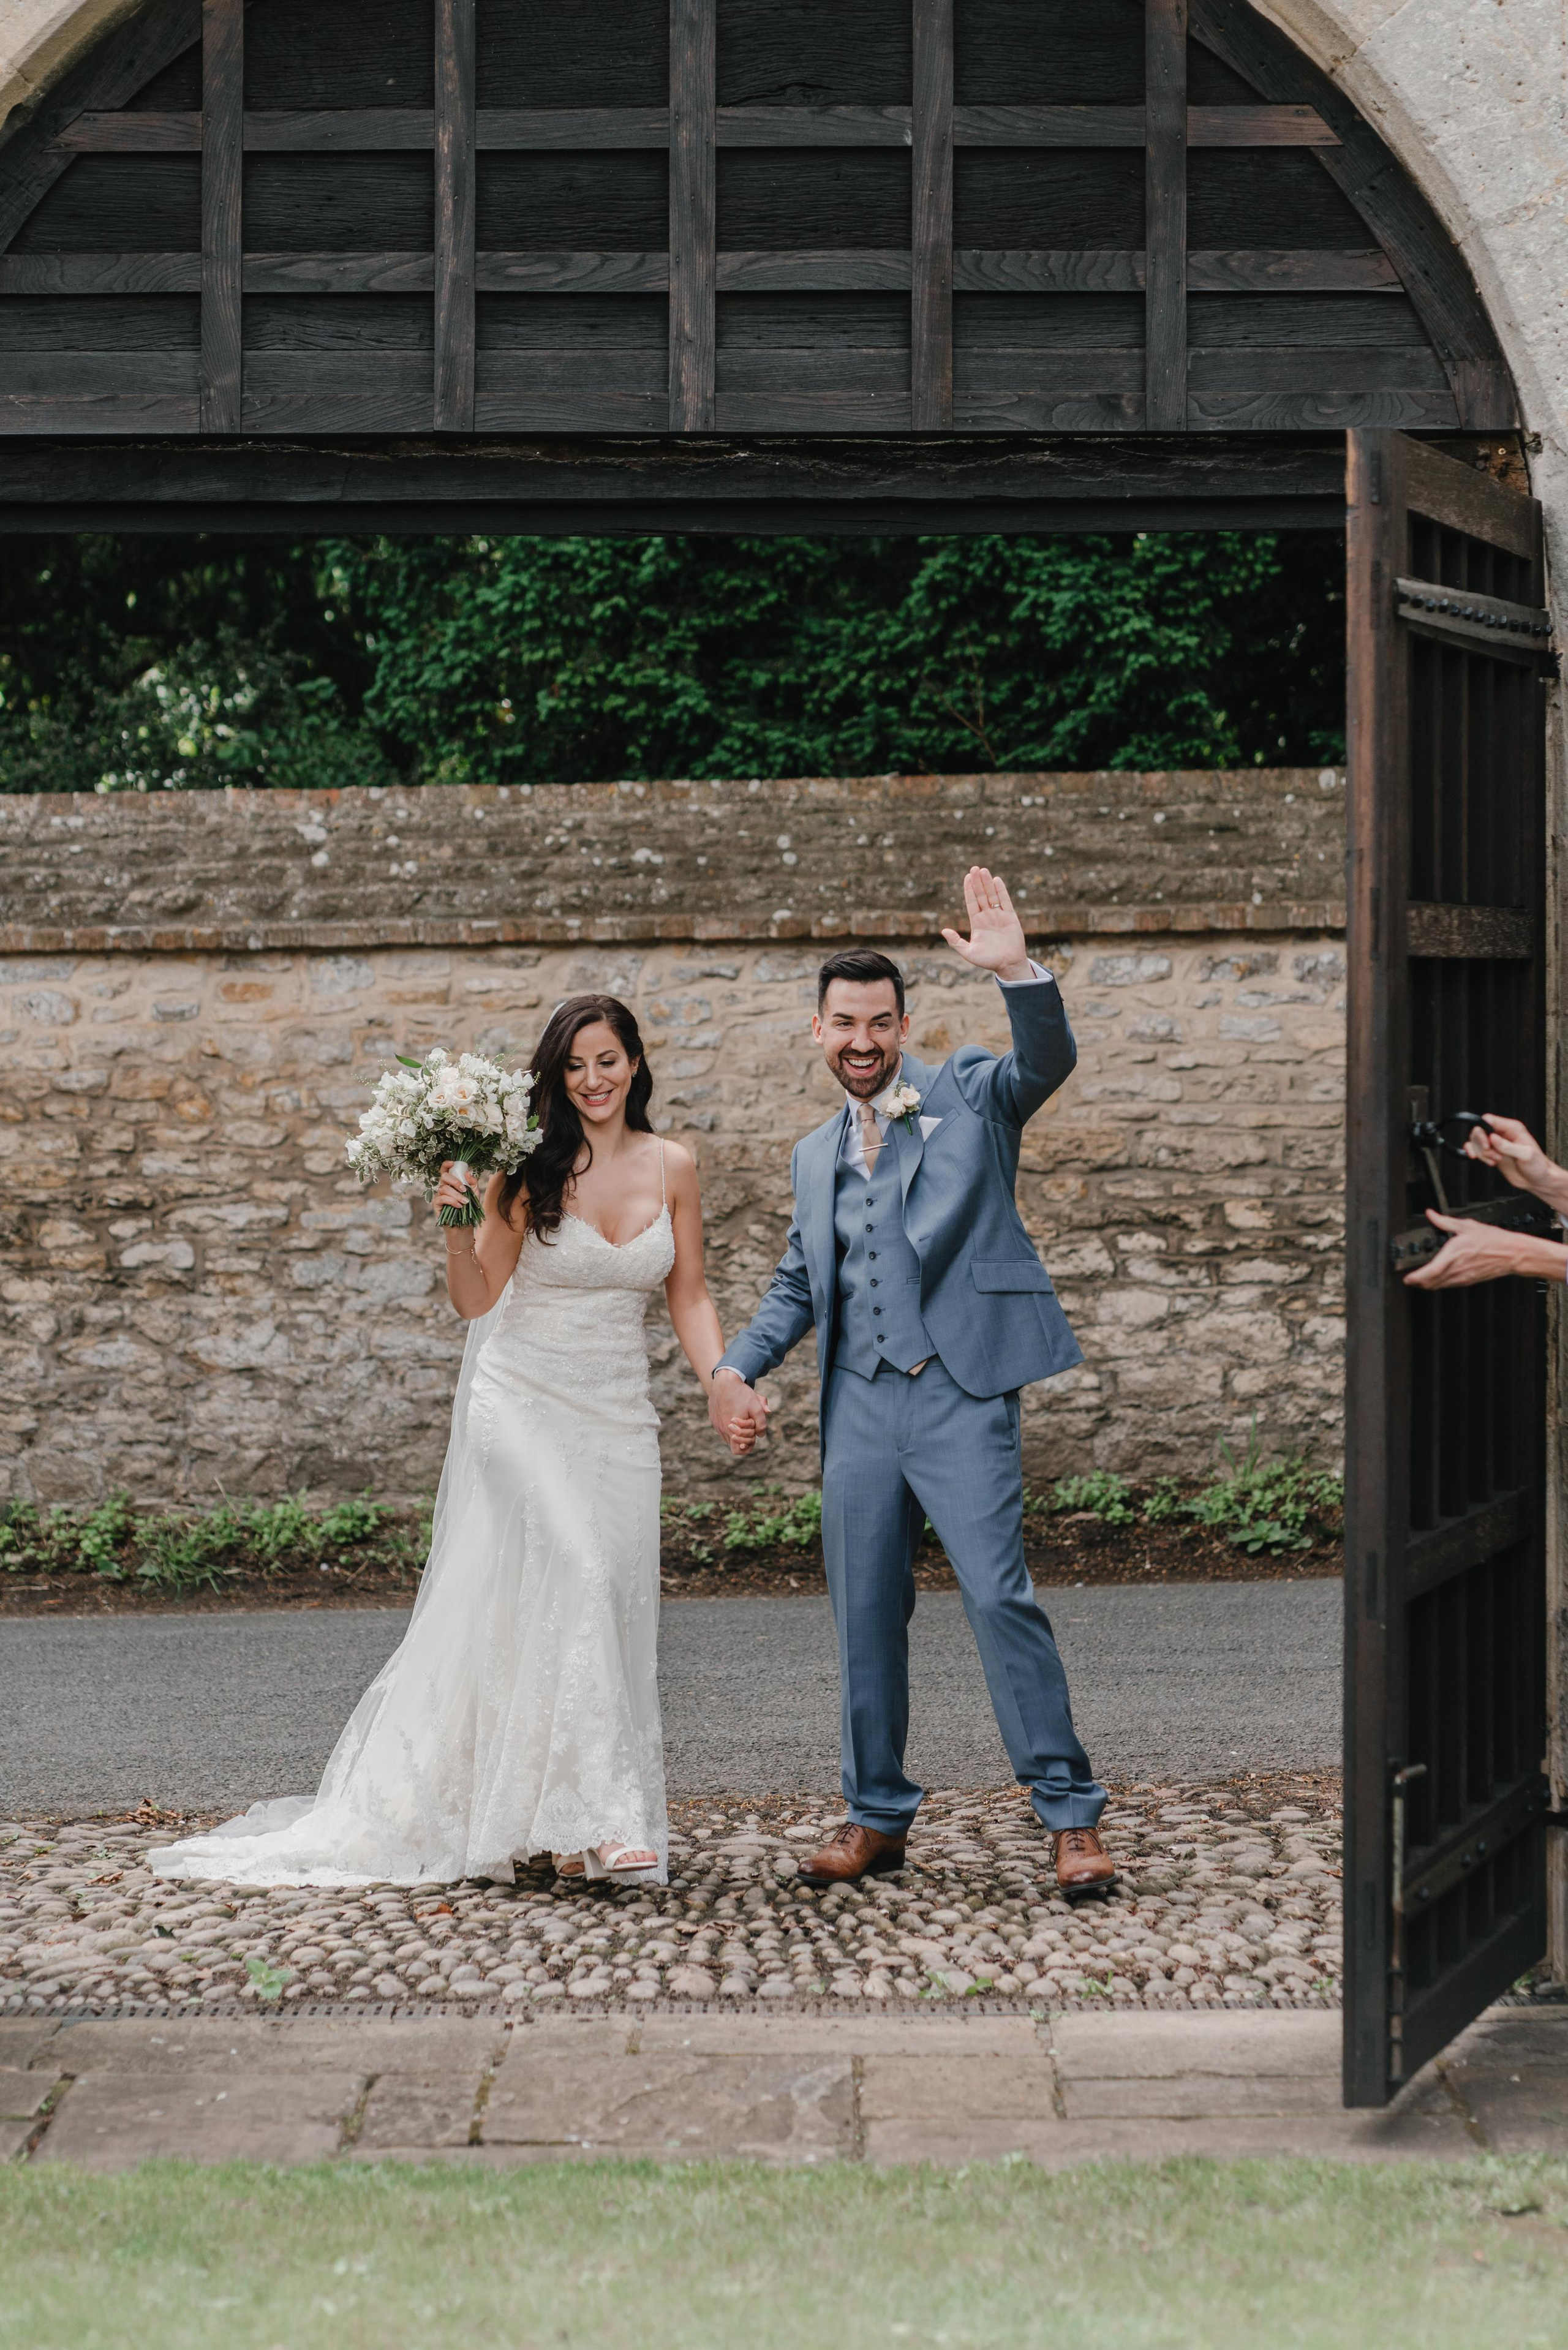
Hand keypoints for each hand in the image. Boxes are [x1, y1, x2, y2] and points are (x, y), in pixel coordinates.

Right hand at [432, 1160, 481, 1218]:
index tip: (452, 1163)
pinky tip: (459, 1206)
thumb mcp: (475, 1195)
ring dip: (456, 1195)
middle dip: (455, 1181)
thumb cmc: (468, 1209)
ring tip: (465, 1202)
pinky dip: (452, 1201)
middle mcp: (443, 1187)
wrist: (464, 1226)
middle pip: (444, 1176)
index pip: (446, 1171)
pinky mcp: (436, 1205)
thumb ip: (473, 1183)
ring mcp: (439, 1196)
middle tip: (464, 1190)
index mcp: (451, 1183)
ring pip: (444, 1188)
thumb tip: (467, 1172)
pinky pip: (442, 1198)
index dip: (446, 1165)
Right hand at [709, 1366, 771, 1454]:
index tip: (752, 1436)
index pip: (737, 1451)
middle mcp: (722, 1429)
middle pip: (734, 1443)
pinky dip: (729, 1425)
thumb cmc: (742, 1394)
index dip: (747, 1447)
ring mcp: (716, 1423)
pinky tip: (734, 1412)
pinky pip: (722, 1427)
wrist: (725, 1380)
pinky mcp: (712, 1417)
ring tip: (742, 1417)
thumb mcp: (756, 1408)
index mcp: (732, 1430)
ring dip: (736, 1431)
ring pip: (728, 1435)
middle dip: (744, 1437)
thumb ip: (761, 1424)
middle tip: (750, 1424)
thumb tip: (761, 1435)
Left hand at [941, 866, 1032, 983]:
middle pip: (981, 895)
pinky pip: (1005, 901)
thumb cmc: (988, 961)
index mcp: (977, 923)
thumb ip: (956, 942)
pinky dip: (1001, 891)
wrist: (1008, 965)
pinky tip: (996, 880)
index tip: (966, 877)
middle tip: (974, 868)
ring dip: (987, 883)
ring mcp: (999, 916)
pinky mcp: (1010, 917)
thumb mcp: (968, 952)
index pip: (972, 902)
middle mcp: (987, 917)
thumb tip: (943, 930)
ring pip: (992, 895)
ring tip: (983, 870)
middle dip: (977, 882)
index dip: (969, 890)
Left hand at [1403, 1210, 1542, 1288]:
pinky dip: (1439, 1284)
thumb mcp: (1467, 1225)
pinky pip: (1449, 1285)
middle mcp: (1457, 1269)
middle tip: (1408, 1279)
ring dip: (1427, 1284)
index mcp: (1454, 1255)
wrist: (1512, 1253)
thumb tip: (1431, 1214)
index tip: (1407, 1278)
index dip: (1416, 1278)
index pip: (1430, 1272)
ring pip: (1439, 1286)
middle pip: (1431, 1282)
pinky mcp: (1468, 1281)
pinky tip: (1437, 1278)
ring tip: (1418, 1280)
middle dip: (1417, 1282)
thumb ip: (1445, 1222)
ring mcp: (1463, 1277)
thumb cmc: (1493, 1240)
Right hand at [1463, 1112, 1563, 1198]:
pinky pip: (1476, 1149)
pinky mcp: (1492, 1153)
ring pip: (1476, 1141)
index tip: (1486, 1144)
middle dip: (1481, 1144)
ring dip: (1482, 1153)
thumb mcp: (1525, 1155)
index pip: (1489, 1120)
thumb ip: (1508, 1146)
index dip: (1483, 1130)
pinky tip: (1486, 1161)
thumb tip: (1492, 1138)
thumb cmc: (1537, 1166)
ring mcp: (1496, 1144)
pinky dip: (1475, 1154)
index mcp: (1512, 1128)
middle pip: (1479, 1130)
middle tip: (1492, 1154)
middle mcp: (1503, 1134)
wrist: (1538, 1180)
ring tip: (1495, 1160)